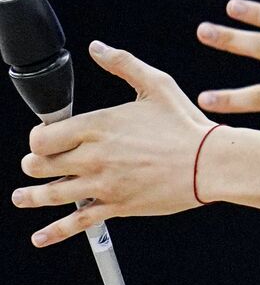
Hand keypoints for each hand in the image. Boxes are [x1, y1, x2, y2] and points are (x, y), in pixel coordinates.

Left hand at [12, 42, 215, 246]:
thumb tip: (98, 48)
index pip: (42, 137)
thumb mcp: (156, 85)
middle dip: (35, 164)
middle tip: (38, 165)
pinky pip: (77, 222)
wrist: (211, 163)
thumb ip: (123, 64)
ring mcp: (103, 184)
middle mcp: (93, 157)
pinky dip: (54, 232)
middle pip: (40, 165)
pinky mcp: (117, 206)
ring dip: (31, 196)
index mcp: (97, 126)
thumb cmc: (187, 125)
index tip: (46, 138)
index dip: (39, 138)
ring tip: (22, 197)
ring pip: (51, 194)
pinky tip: (41, 236)